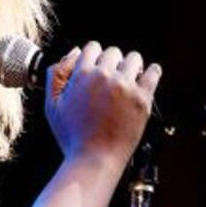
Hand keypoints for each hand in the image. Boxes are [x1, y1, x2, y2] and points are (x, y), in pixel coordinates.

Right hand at [44, 41, 162, 168]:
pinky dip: (151, 72)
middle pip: (113, 52)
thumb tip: (74, 52)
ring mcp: (126, 87)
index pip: (92, 47)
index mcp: (82, 75)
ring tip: (128, 80)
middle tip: (111, 79)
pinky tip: (146, 78)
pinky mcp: (142, 99)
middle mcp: (105, 76)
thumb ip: (57, 74)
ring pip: (134, 58)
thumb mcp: (52, 105)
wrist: (94, 160)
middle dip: (112, 63)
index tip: (97, 68)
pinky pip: (153, 72)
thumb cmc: (73, 136)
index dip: (94, 57)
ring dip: (131, 66)